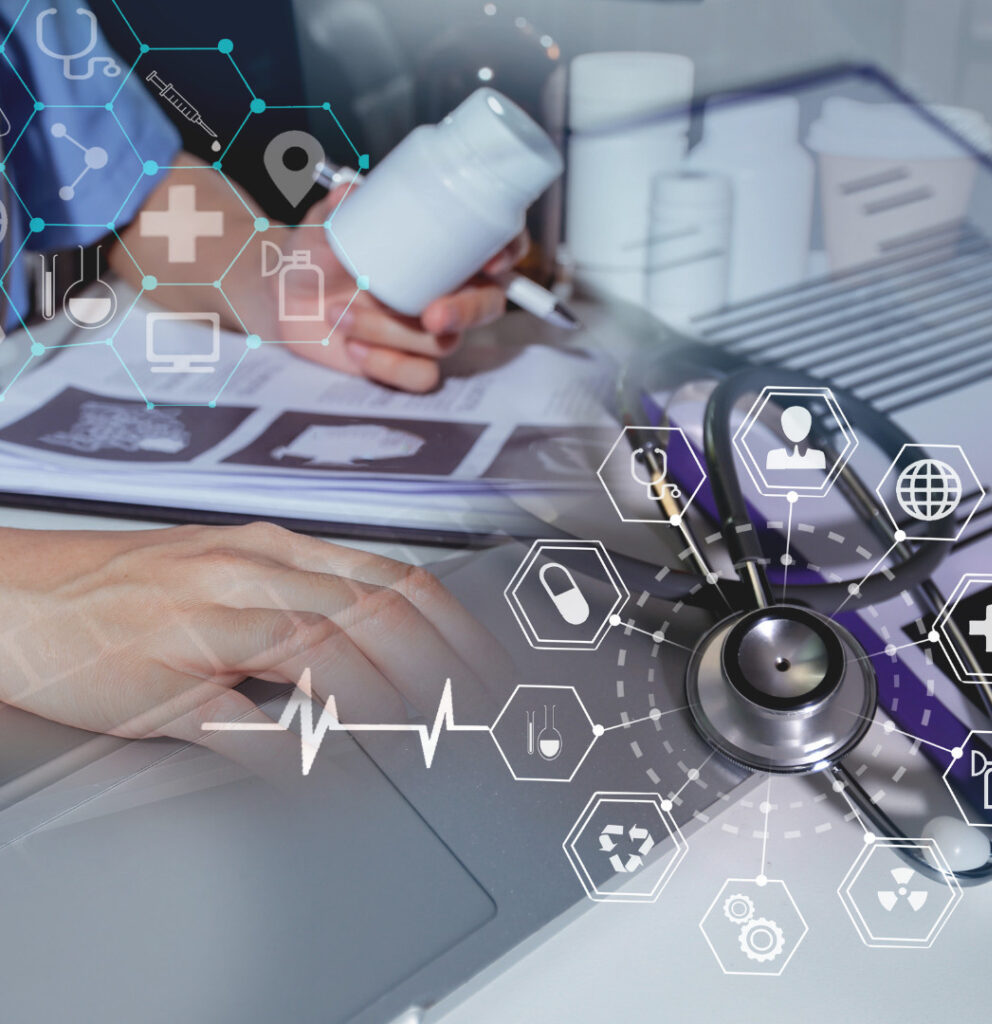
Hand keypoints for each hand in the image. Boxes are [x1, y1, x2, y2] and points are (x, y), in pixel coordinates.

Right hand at [0, 523, 508, 772]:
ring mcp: (207, 619)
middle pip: (374, 611)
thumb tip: (387, 641)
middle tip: (479, 715)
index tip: (491, 669)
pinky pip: (240, 715)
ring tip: (428, 737)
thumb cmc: (135, 586)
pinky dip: (294, 745)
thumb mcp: (233, 569)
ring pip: (320, 646)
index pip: (393, 578)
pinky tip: (331, 769)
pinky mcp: (162, 679)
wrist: (27, 596)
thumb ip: (308, 595)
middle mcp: (250, 572)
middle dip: (443, 666)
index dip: (456, 627)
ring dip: (386, 698)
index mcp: (276, 548)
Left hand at [276, 186, 529, 391]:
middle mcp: (444, 290)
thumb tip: (351, 194)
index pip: (497, 246)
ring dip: (393, 332)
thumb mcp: (323, 224)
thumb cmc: (315, 254)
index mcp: (440, 249)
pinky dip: (387, 365)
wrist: (283, 295)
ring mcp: (428, 331)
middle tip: (432, 314)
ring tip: (342, 315)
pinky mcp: (408, 363)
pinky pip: (422, 377)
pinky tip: (353, 347)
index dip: (508, 252)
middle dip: (467, 311)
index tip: (492, 261)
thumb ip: (338, 209)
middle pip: (488, 305)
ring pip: (443, 342)